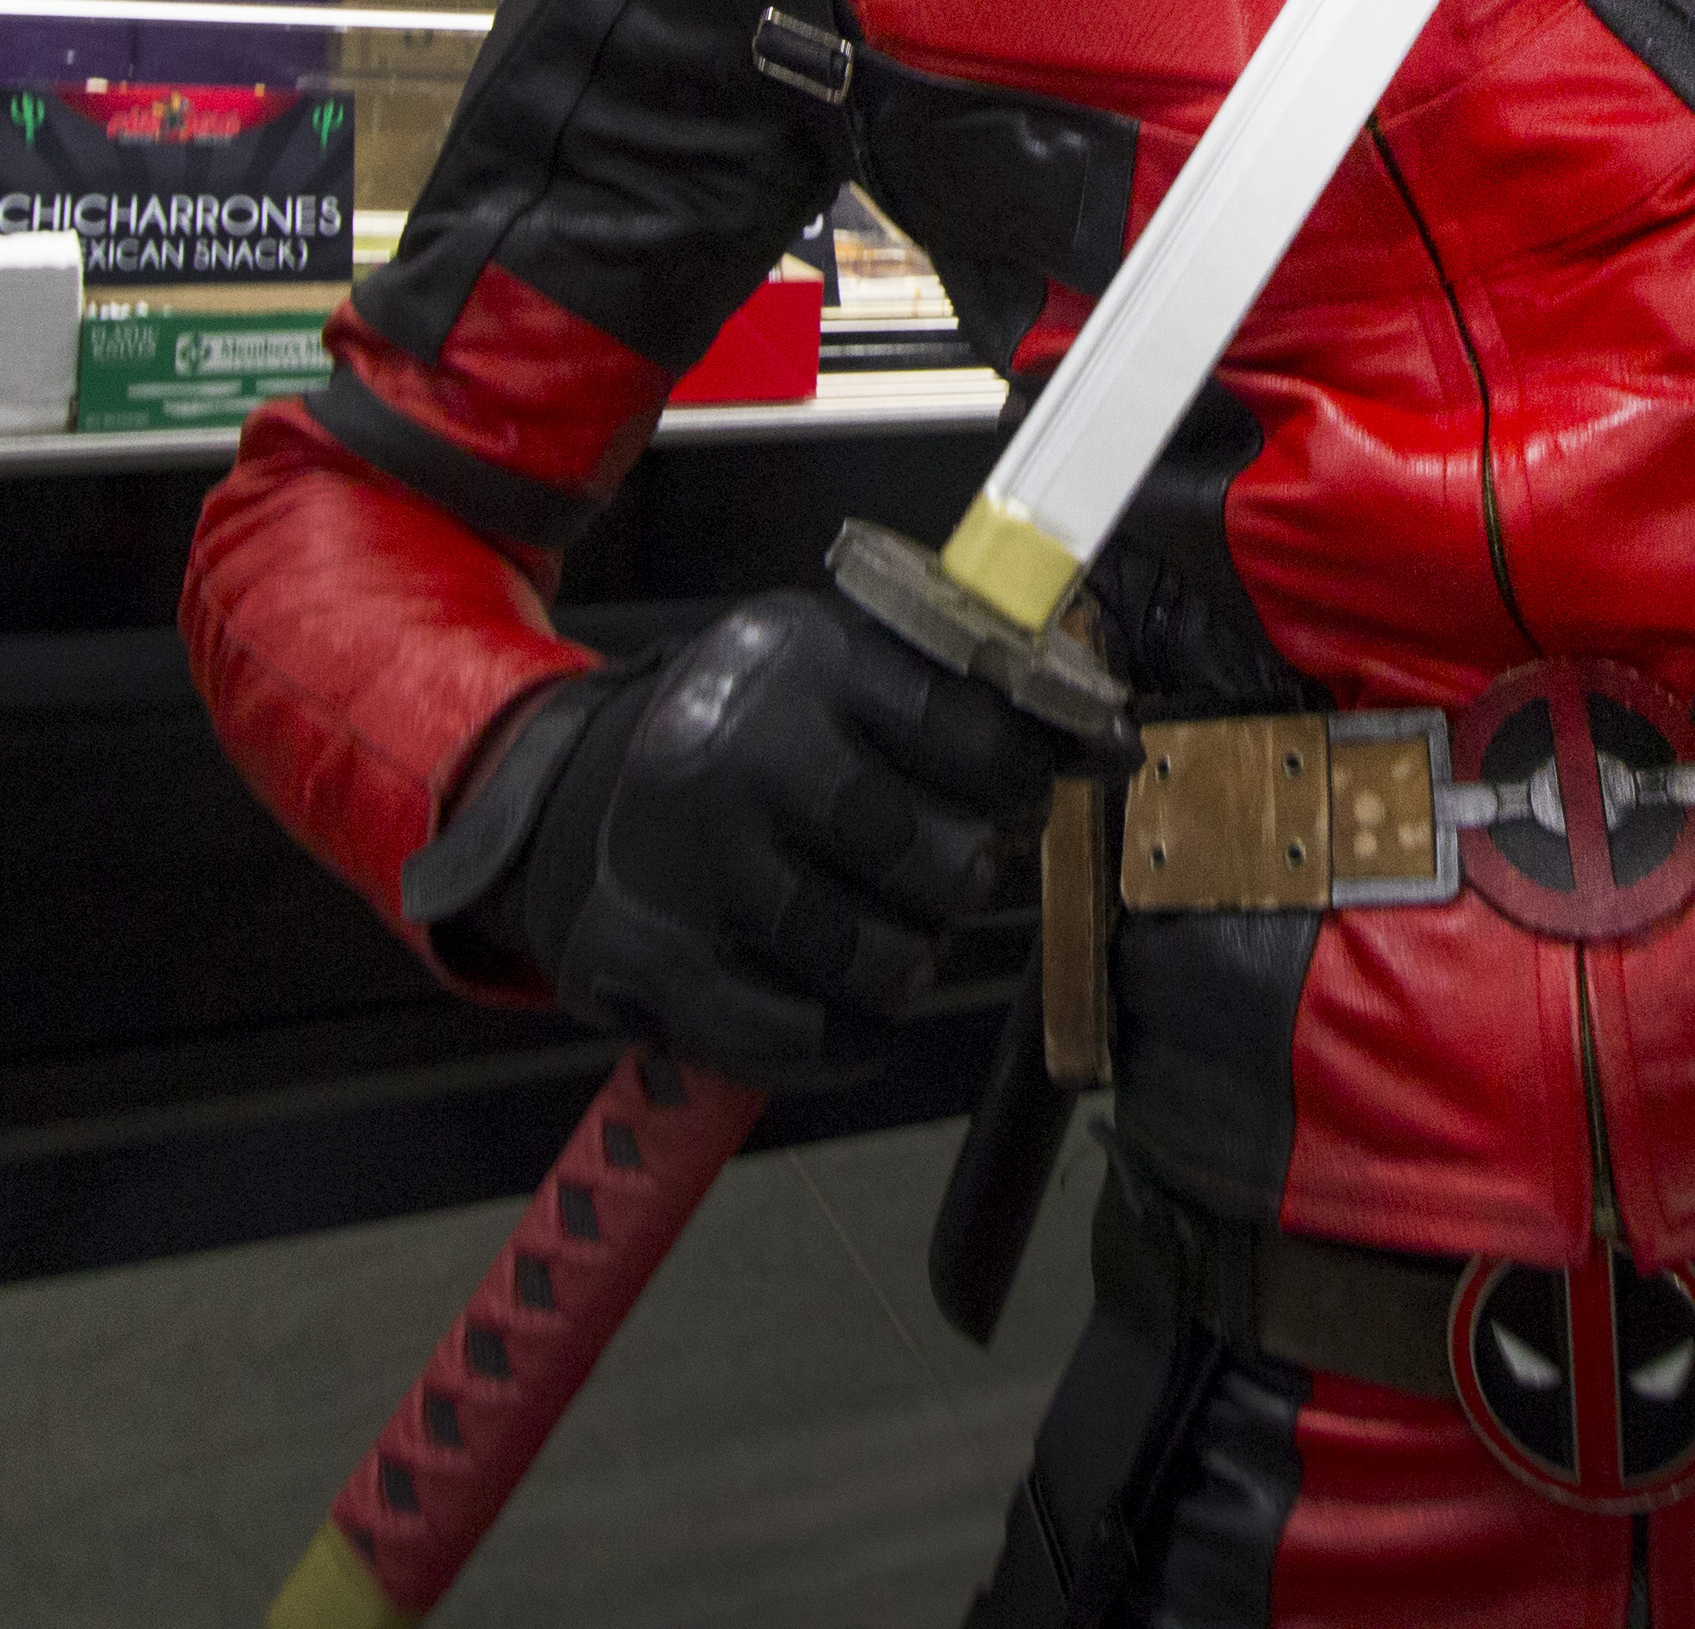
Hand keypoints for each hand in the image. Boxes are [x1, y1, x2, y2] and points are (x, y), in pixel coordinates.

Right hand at [425, 591, 1063, 1079]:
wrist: (580, 801)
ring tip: (891, 934)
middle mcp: (740, 746)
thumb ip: (976, 701)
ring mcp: (687, 858)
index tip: (1014, 797)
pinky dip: (849, 1039)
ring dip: (911, 962)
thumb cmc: (763, 737)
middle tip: (945, 873)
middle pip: (940, 859)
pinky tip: (845, 1006)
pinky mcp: (650, 959)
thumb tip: (1113, 745)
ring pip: (882, 959)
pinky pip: (805, 1037)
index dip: (1022, 781)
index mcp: (804, 655)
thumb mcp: (850, 676)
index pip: (977, 728)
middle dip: (966, 879)